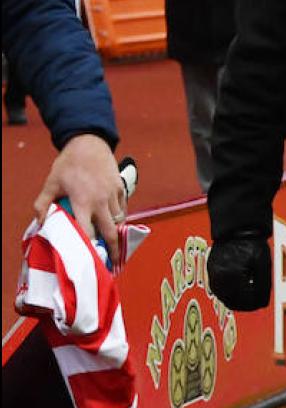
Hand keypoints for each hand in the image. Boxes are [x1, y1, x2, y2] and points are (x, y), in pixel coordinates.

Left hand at [33, 134, 125, 267]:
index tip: (93, 260)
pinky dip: (119, 216)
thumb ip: (43, 204)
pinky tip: (114, 221)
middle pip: (111, 232)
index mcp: (83, 202)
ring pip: (119, 220)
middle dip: (114, 250)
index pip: (88, 232)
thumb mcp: (51, 182)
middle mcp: (101, 201)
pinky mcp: (121, 188)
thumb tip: (40, 223)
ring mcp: (113, 195)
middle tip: (115, 263)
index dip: (90, 248)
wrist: (89, 144)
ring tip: (113, 242)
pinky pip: (123, 208)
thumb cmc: (68, 164)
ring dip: (115, 232)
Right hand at [209, 234, 272, 309]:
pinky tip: (241, 289)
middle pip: (232, 303)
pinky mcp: (210, 273)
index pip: (244, 300)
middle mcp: (218, 277)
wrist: (235, 229)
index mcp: (232, 275)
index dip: (256, 304)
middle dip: (247, 304)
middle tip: (258, 301)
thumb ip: (263, 285)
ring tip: (251, 294)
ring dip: (238, 301)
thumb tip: (262, 304)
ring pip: (224, 299)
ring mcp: (212, 276)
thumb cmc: (251, 244)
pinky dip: (230, 294)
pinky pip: (219, 291)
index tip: (263, 302)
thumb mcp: (263, 264)